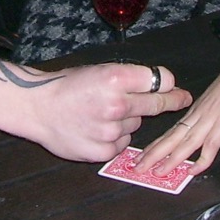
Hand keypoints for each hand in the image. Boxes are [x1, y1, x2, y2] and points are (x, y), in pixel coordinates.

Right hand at [25, 62, 190, 161]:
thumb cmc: (66, 86)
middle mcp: (117, 104)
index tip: (175, 87)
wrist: (37, 108)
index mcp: (116, 78)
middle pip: (156, 104)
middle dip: (171, 101)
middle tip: (182, 99)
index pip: (159, 80)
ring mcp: (110, 130)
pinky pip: (122, 143)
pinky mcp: (103, 150)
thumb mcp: (99, 69)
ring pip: (135, 124)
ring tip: (101, 114)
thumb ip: (128, 77)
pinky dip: (115, 137)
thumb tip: (160, 84)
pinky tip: (96, 129)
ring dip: (128, 119)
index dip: (168, 82)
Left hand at [135, 69, 219, 174]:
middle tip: (136, 167)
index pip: (170, 132)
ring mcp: (209, 122)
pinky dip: (200, 161)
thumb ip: (208, 112)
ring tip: (155, 172)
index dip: (155, 145)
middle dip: (152, 155)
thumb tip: (203, 123)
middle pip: (171, 139)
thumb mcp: (216, 99)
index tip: (142, 155)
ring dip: (168, 160)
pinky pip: (209, 148)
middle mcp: (197, 117)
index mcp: (194, 112)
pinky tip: (191, 171)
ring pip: (184, 144)